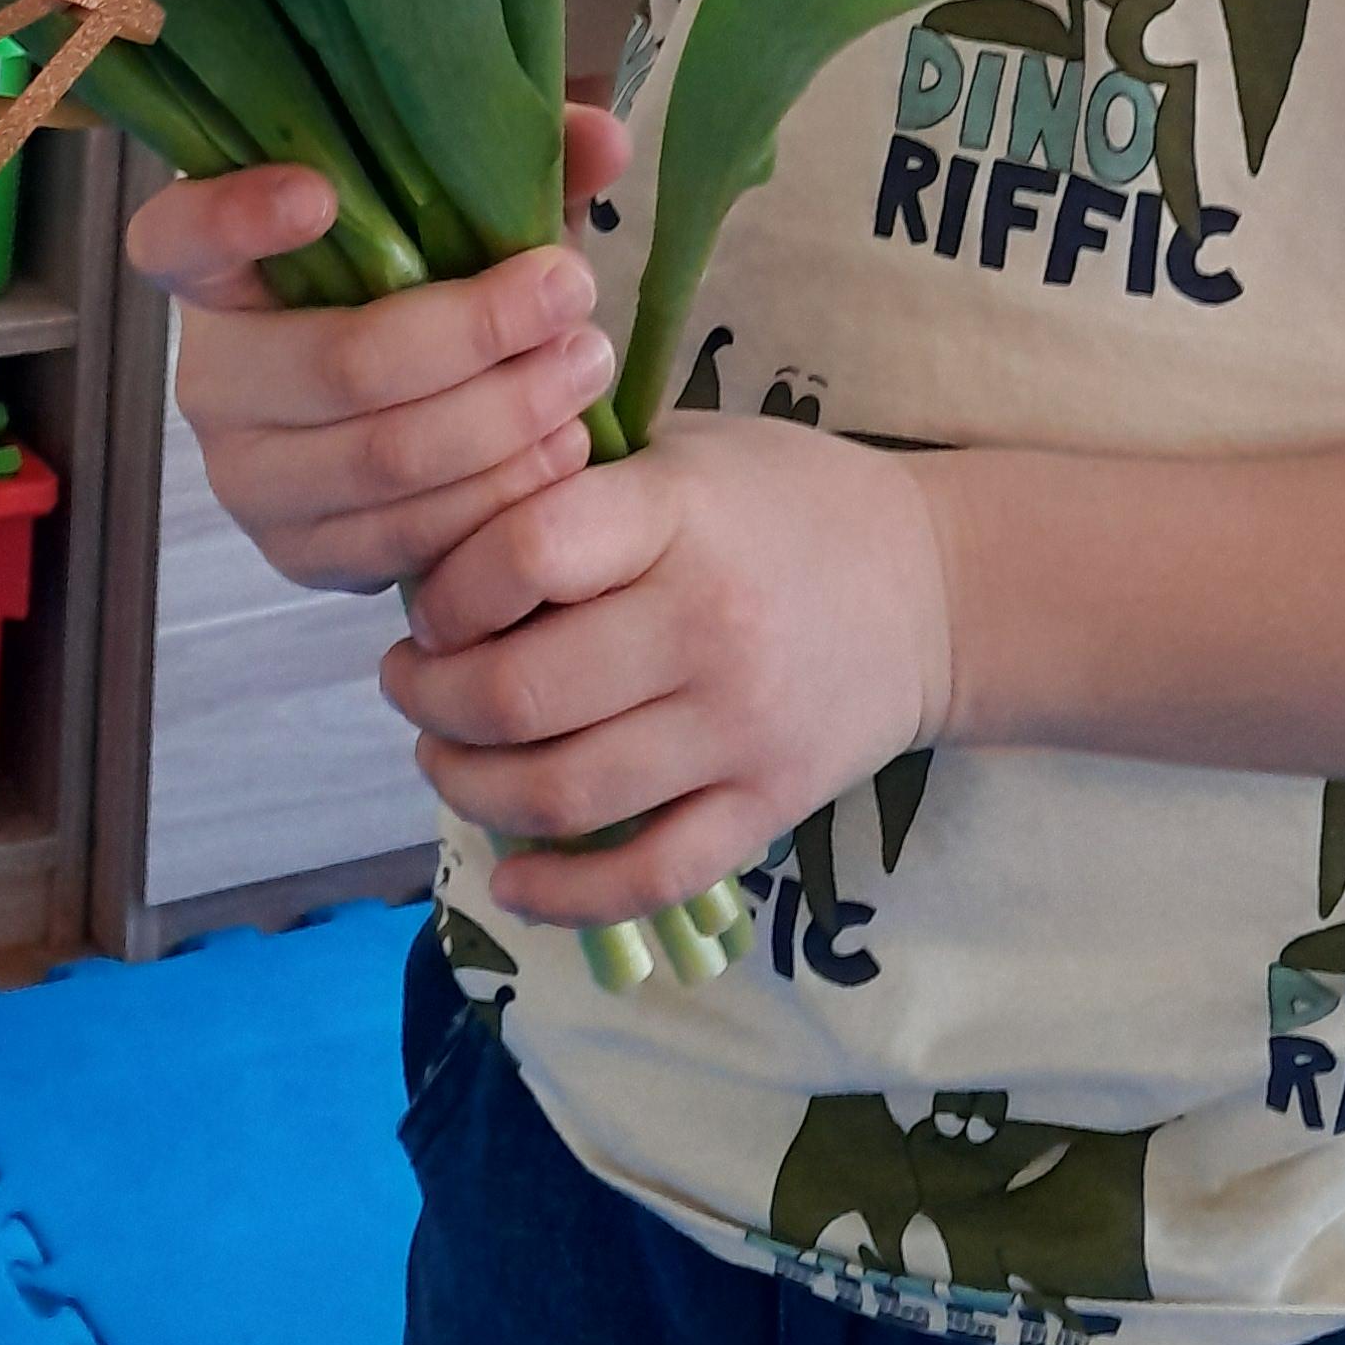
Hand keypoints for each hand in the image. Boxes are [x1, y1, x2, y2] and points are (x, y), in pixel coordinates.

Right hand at [124, 109, 629, 593]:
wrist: (416, 412)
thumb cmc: (428, 282)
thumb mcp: (465, 210)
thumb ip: (525, 162)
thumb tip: (605, 138)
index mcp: (215, 270)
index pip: (177, 236)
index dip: (235, 216)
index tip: (321, 190)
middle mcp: (211, 377)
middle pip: (340, 366)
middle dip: (477, 334)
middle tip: (575, 295)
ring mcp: (248, 478)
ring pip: (385, 460)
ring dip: (505, 418)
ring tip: (585, 368)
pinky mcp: (298, 555)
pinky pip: (403, 539)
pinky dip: (495, 499)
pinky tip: (561, 452)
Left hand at [381, 412, 955, 926]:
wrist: (935, 588)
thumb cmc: (788, 500)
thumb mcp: (687, 451)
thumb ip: (579, 486)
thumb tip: (439, 537)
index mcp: (681, 517)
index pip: (525, 555)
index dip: (447, 589)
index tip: (428, 601)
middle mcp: (707, 627)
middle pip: (520, 694)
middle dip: (429, 700)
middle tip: (409, 682)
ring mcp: (738, 729)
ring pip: (562, 794)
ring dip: (468, 785)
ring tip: (443, 753)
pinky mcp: (766, 807)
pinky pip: (648, 876)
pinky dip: (562, 894)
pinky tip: (512, 874)